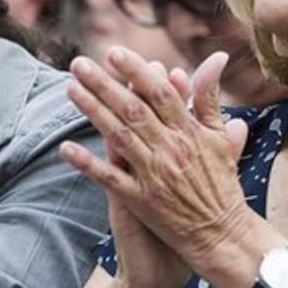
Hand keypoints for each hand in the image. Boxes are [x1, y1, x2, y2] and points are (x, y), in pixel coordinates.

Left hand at [61, 47, 254, 272]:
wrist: (222, 235)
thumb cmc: (221, 184)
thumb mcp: (219, 138)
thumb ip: (210, 98)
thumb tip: (216, 58)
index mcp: (190, 132)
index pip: (160, 93)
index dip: (136, 71)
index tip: (114, 52)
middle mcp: (171, 150)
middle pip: (133, 109)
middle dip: (104, 84)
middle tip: (78, 63)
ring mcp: (154, 175)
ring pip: (119, 136)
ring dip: (93, 111)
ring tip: (71, 89)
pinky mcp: (141, 201)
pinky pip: (110, 179)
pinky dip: (87, 163)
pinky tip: (65, 147)